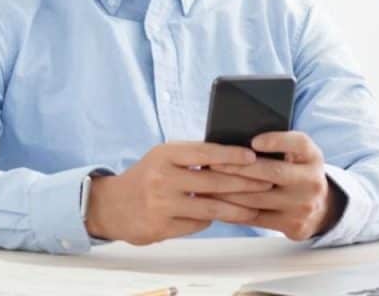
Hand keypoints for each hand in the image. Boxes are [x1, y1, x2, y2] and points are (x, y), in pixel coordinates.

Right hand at [85, 142, 274, 244]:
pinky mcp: (160, 227)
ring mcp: (161, 204)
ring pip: (209, 208)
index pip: (204, 152)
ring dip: (236, 209)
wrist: (112, 205)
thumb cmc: (147, 177)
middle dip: (243, 183)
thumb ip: (192, 158)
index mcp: (165, 155)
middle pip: (212, 181)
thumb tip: (234, 158)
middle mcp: (162, 178)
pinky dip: (210, 220)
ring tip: (254, 208)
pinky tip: (221, 217)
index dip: (231, 154)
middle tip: (266, 183)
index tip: (253, 156)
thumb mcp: (164, 158)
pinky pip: (196, 224)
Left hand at [210, 131, 346, 240]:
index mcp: (312, 157)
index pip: (299, 143)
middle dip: (238, 168)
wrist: (321, 208)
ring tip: (207, 184)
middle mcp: (312, 181)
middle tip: (212, 164)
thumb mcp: (297, 155)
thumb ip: (277, 146)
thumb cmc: (296, 173)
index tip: (254, 141)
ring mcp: (304, 206)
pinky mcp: (293, 226)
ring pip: (259, 199)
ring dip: (229, 192)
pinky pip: (256, 219)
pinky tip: (216, 203)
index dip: (276, 141)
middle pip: (272, 172)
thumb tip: (236, 142)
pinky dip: (233, 211)